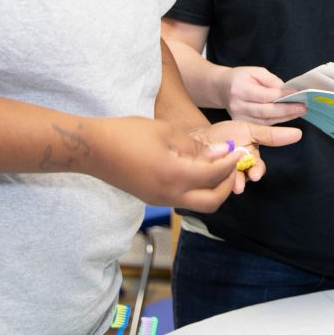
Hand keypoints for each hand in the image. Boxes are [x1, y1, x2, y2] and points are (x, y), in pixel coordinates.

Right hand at [80, 116, 242, 211]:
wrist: (92, 148)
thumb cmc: (127, 133)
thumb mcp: (166, 132)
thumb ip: (196, 147)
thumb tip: (221, 153)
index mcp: (174, 176)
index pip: (214, 174)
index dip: (231, 162)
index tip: (241, 150)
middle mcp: (169, 195)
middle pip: (212, 201)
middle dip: (228, 184)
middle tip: (234, 165)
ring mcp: (160, 200)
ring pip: (198, 202)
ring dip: (214, 187)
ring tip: (218, 164)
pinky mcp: (152, 199)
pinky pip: (183, 198)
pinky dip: (197, 187)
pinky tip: (197, 168)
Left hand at [189, 120, 302, 193]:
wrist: (198, 135)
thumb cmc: (226, 133)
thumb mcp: (249, 130)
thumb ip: (271, 135)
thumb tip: (299, 134)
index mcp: (250, 159)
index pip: (257, 168)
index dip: (256, 171)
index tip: (254, 175)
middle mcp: (238, 170)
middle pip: (243, 178)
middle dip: (240, 181)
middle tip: (238, 185)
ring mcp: (222, 176)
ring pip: (228, 182)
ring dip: (225, 180)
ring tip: (221, 177)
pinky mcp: (207, 181)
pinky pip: (211, 182)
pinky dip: (210, 176)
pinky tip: (207, 169)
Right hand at [225, 66, 305, 124]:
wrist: (222, 88)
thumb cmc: (241, 78)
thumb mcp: (255, 72)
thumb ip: (271, 81)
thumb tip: (286, 91)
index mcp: (240, 89)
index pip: (264, 95)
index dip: (282, 95)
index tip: (297, 93)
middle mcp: (238, 106)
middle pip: (266, 111)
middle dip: (287, 110)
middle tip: (303, 107)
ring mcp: (239, 117)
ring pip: (266, 121)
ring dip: (285, 117)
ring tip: (300, 111)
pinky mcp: (242, 124)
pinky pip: (263, 125)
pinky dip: (278, 121)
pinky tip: (289, 116)